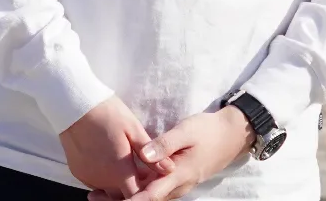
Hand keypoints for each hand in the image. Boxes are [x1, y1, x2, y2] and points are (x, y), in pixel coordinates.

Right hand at [58, 96, 164, 197]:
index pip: (136, 197)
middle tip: (137, 172)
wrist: (72, 104)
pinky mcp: (77, 172)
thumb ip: (151, 154)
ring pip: (107, 190)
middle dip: (131, 189)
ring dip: (116, 184)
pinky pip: (94, 182)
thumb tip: (169, 169)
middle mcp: (103, 180)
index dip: (145, 192)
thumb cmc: (106, 113)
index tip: (149, 182)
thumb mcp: (133, 129)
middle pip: (121, 196)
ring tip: (122, 164)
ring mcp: (88, 178)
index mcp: (120, 171)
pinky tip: (105, 160)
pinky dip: (102, 178)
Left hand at [87, 106, 253, 200]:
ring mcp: (177, 185)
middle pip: (146, 200)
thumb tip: (145, 155)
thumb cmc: (207, 131)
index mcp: (178, 175)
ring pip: (150, 196)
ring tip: (100, 192)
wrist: (230, 136)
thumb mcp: (186, 131)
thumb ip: (165, 144)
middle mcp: (177, 186)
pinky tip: (121, 183)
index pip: (150, 195)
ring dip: (127, 196)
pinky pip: (155, 190)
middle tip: (95, 196)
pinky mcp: (176, 180)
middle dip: (121, 200)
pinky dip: (137, 190)